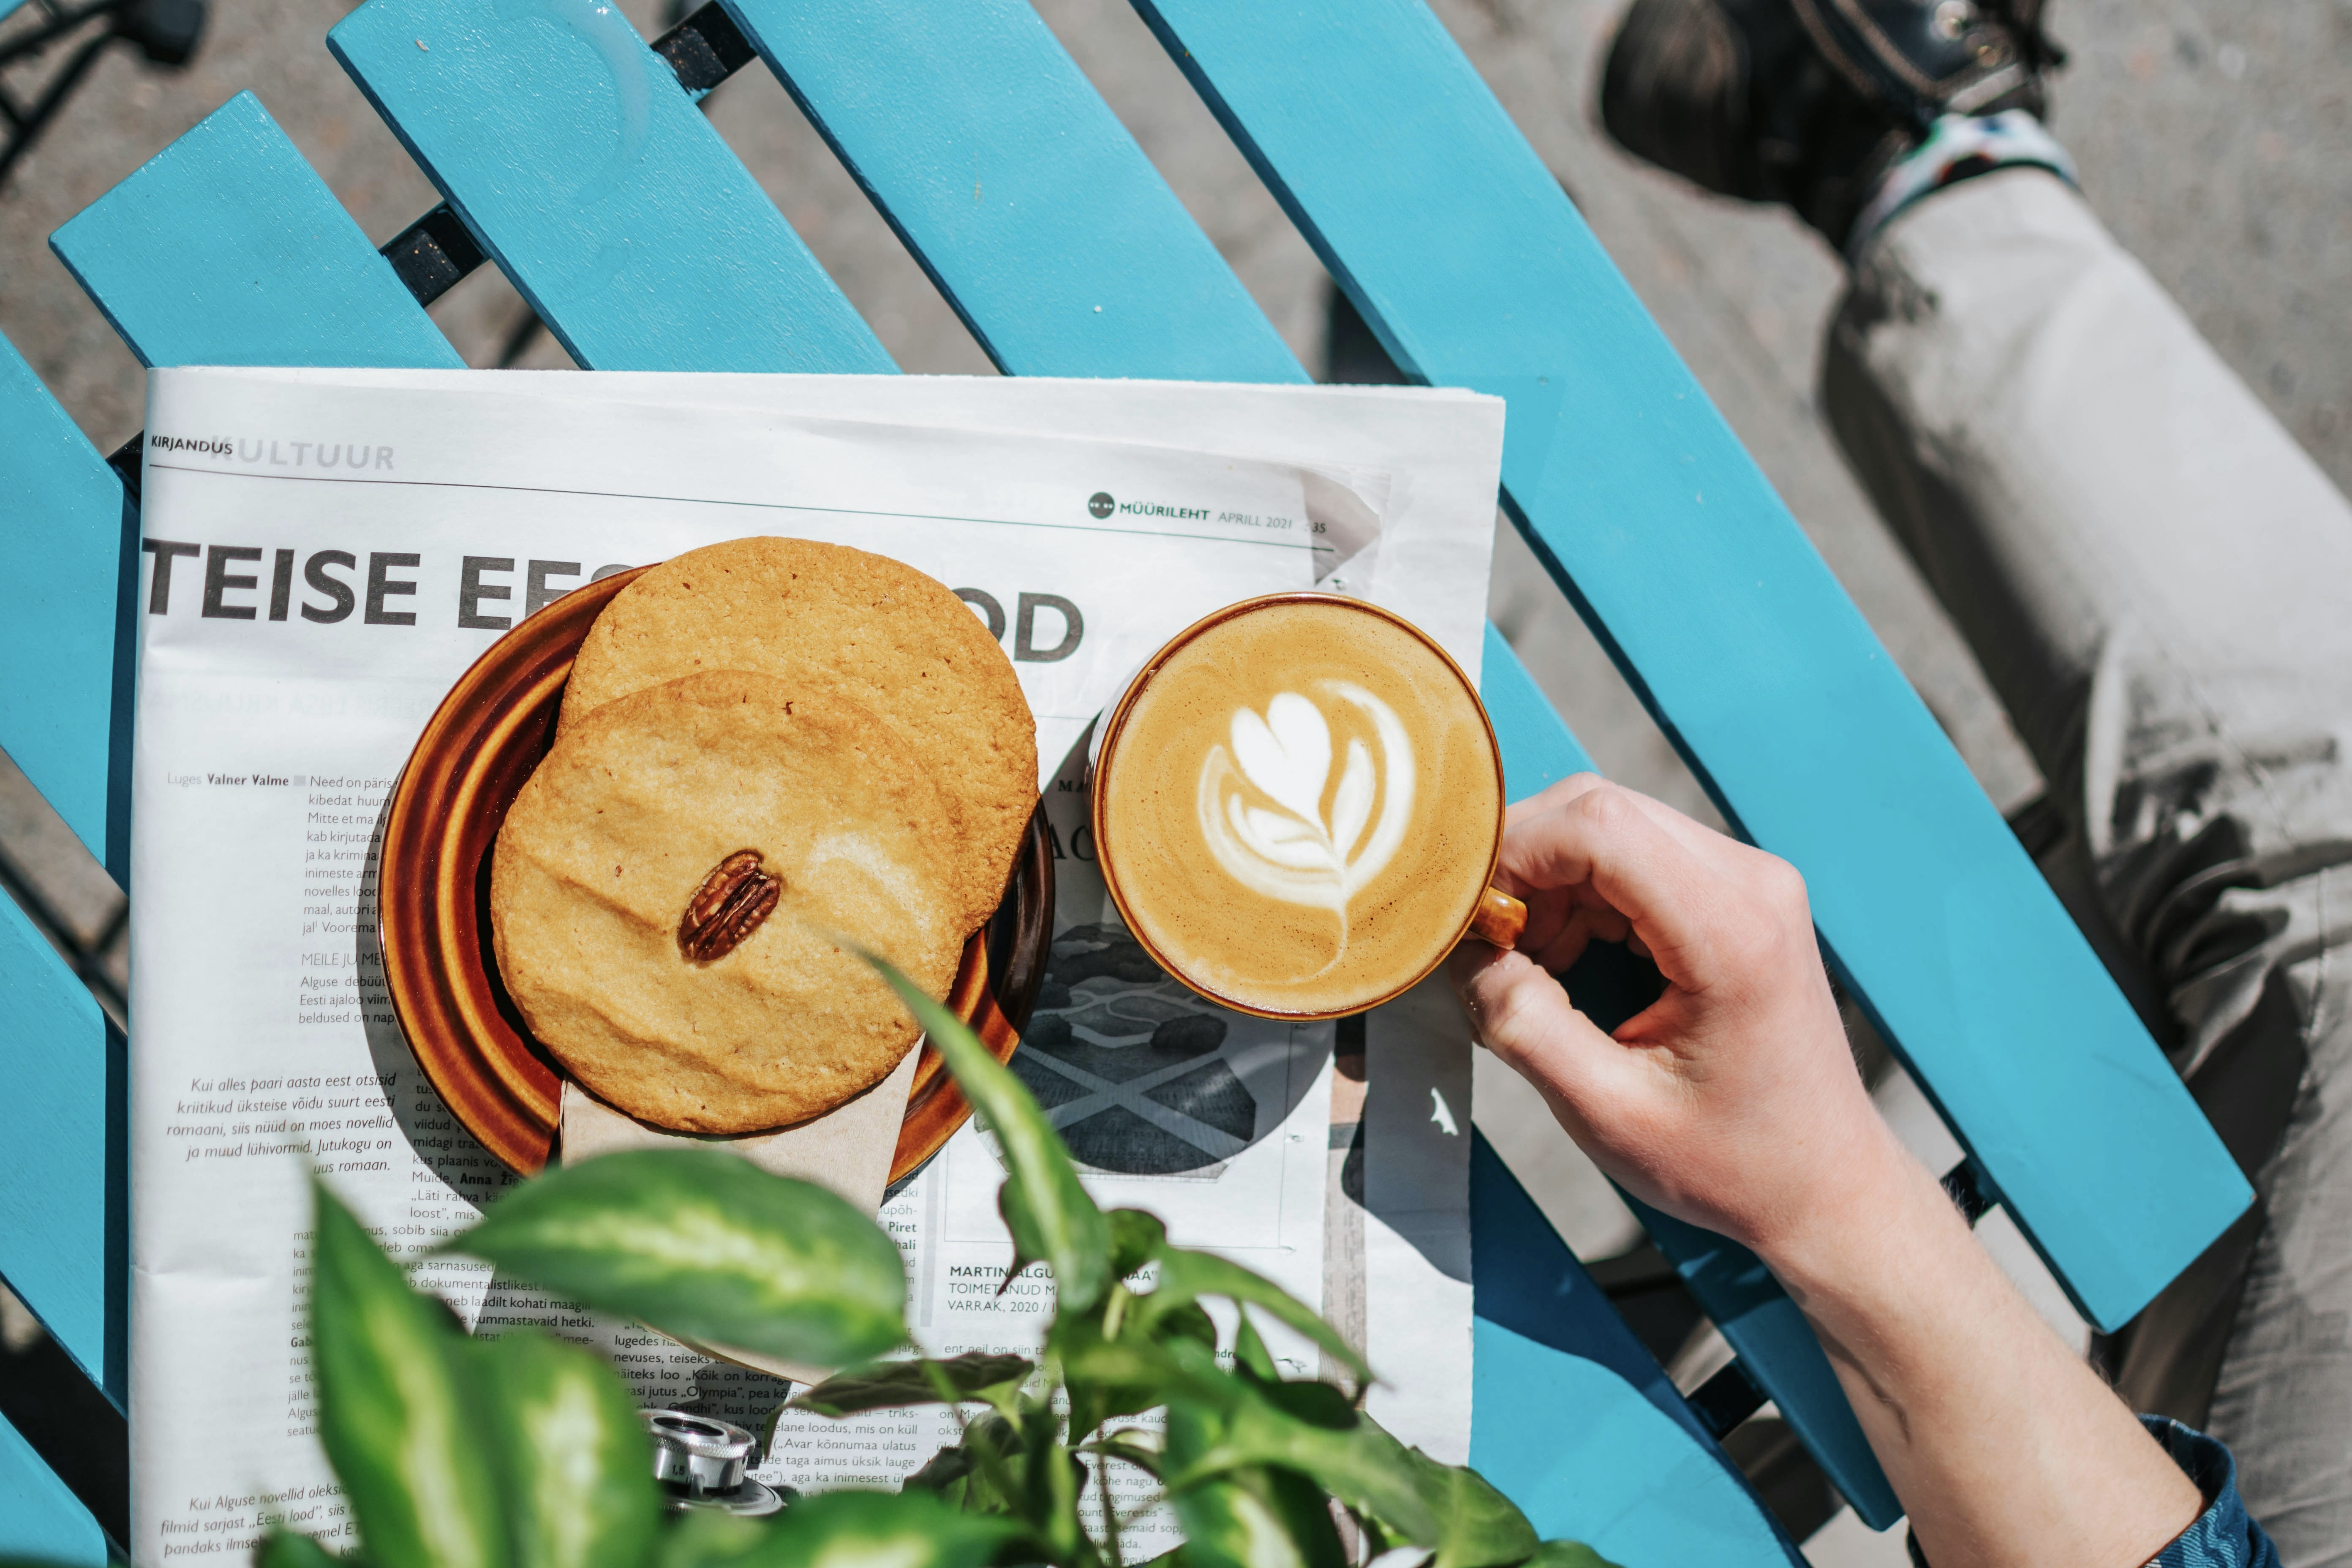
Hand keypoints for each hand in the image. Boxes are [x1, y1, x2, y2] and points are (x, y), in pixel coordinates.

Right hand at [1449, 774, 1900, 1260]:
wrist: (1824, 1184)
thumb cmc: (1732, 1162)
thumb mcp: (1608, 1113)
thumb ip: (1524, 1026)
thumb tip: (1466, 957)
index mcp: (1730, 932)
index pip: (1597, 825)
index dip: (1512, 853)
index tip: (1469, 919)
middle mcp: (1751, 882)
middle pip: (1599, 811)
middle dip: (1523, 868)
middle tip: (1489, 948)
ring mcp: (1750, 881)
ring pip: (1610, 828)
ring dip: (1549, 886)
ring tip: (1530, 969)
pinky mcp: (1738, 894)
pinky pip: (1635, 857)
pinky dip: (1581, 898)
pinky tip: (1568, 963)